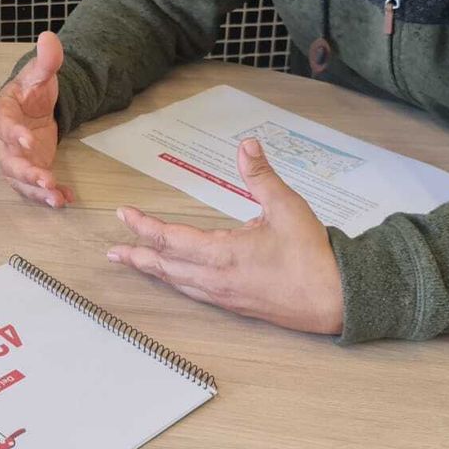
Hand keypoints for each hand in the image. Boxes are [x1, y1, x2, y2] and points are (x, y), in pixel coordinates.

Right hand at [0, 31, 72, 208]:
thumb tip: (48, 37)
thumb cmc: (32, 90)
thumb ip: (46, 60)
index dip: (13, 134)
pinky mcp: (29, 169)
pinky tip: (66, 199)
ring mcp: (15, 158)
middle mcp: (4, 141)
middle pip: (9, 161)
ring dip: (37, 191)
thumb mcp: (40, 74)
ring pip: (19, 180)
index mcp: (3, 114)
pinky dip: (49, 195)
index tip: (28, 140)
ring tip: (57, 198)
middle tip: (46, 180)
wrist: (33, 105)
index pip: (3, 125)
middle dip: (26, 173)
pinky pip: (34, 187)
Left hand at [107, 138, 343, 333]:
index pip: (170, 239)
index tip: (123, 214)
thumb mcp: (287, 207)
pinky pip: (194, 292)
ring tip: (134, 262)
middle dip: (137, 254)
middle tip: (113, 250)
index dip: (143, 226)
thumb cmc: (312, 255)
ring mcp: (224, 295)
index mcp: (223, 254)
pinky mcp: (234, 304)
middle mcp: (216, 279)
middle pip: (165, 266)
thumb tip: (246, 144)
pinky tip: (174, 278)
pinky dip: (175, 282)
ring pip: (177, 282)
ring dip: (153, 270)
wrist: (334, 299)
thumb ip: (262, 176)